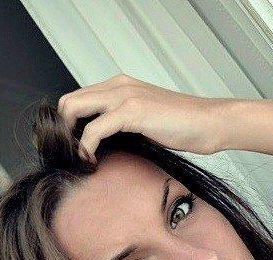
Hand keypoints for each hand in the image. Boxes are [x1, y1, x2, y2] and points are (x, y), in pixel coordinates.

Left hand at [57, 74, 226, 160]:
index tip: (72, 147)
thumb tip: (103, 145)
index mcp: (121, 86)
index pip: (78, 99)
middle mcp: (118, 85)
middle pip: (68, 101)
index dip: (69, 124)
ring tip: (78, 159)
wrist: (210, 123)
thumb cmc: (185, 126)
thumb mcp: (147, 121)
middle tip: (69, 154)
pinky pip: (93, 129)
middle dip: (62, 130)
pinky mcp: (131, 111)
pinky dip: (86, 148)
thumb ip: (124, 124)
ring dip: (69, 138)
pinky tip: (92, 161)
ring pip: (72, 110)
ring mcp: (124, 96)